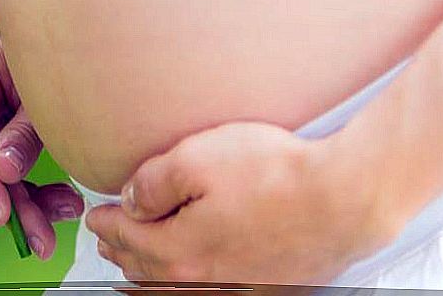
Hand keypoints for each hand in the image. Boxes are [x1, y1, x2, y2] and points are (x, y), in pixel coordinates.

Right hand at [0, 31, 83, 259]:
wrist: (78, 26)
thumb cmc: (61, 44)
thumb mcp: (44, 87)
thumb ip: (24, 129)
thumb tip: (3, 171)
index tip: (2, 214)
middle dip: (13, 205)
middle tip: (41, 240)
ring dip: (31, 203)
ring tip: (69, 212)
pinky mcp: (5, 134)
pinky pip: (14, 172)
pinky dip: (39, 191)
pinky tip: (67, 201)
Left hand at [85, 121, 398, 284]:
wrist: (346, 198)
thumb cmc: (276, 174)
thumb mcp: (195, 159)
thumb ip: (152, 182)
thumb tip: (130, 199)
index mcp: (180, 251)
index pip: (127, 238)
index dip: (107, 224)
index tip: (96, 216)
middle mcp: (205, 280)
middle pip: (149, 268)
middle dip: (123, 251)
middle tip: (108, 238)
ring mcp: (238, 287)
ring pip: (178, 285)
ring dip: (152, 271)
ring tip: (139, 259)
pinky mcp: (267, 285)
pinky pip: (212, 288)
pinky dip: (190, 280)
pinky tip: (192, 271)